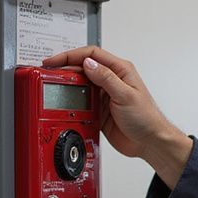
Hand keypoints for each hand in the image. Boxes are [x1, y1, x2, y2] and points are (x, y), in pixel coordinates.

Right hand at [42, 46, 192, 188]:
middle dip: (65, 69)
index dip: (71, 55)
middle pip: (82, 68)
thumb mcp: (126, 96)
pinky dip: (71, 102)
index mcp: (120, 70)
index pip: (92, 54)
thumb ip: (106, 79)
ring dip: (67, 85)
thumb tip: (88, 63)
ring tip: (52, 87)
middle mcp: (111, 80)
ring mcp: (104, 95)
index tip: (55, 61)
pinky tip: (65, 103)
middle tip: (47, 73)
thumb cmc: (147, 118)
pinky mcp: (99, 110)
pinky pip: (81, 102)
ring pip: (80, 84)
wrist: (150, 143)